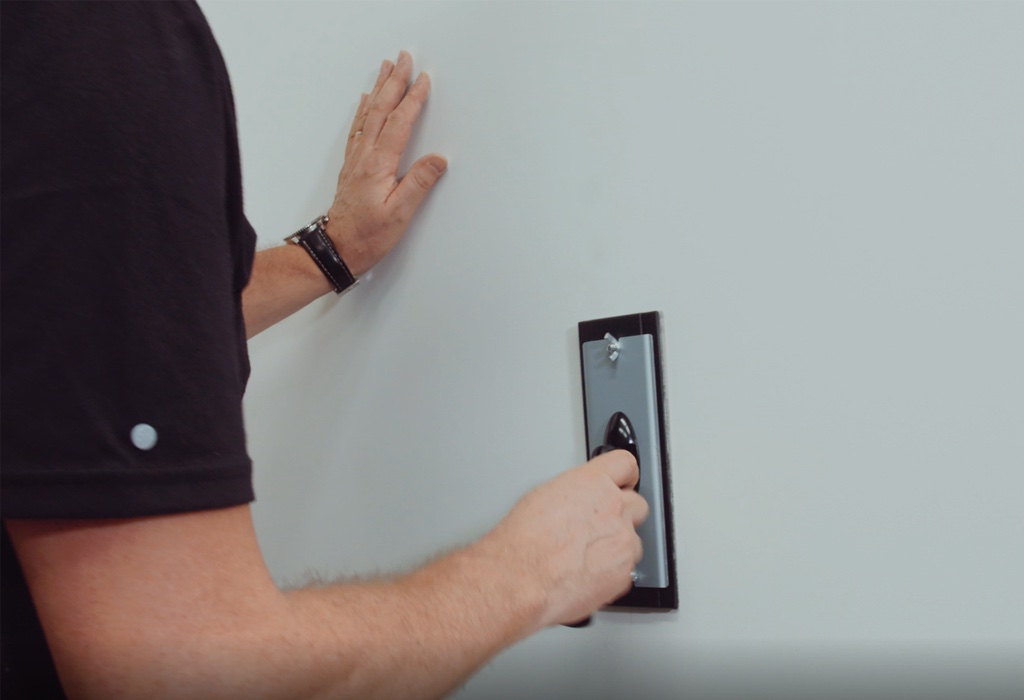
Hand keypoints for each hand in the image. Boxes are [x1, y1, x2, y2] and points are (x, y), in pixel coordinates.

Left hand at [325, 51, 446, 276]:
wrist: (336, 248)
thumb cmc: (367, 236)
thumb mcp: (399, 214)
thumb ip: (419, 184)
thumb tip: (437, 160)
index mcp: (378, 164)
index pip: (398, 123)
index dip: (412, 100)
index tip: (423, 80)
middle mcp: (364, 156)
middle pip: (380, 109)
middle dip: (393, 81)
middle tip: (404, 58)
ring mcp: (356, 159)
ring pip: (368, 113)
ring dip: (378, 88)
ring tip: (385, 68)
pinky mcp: (353, 166)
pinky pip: (358, 127)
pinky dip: (363, 108)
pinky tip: (365, 100)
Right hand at [483, 450, 648, 627]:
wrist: (522, 579)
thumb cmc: (524, 542)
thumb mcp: (543, 497)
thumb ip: (575, 494)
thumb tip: (579, 500)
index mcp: (593, 483)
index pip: (625, 465)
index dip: (625, 476)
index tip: (624, 482)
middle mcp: (614, 508)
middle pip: (637, 504)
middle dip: (623, 514)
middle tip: (601, 527)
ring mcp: (623, 541)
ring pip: (634, 540)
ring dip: (618, 545)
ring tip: (589, 556)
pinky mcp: (624, 573)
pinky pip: (628, 569)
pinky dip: (613, 572)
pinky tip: (589, 573)